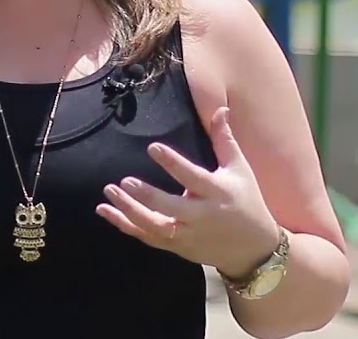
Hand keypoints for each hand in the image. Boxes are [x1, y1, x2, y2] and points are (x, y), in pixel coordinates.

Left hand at [96, 106, 280, 277]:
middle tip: (124, 180)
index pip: (193, 177)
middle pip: (171, 208)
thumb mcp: (239, 169)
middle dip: (147, 196)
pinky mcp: (177, 246)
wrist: (253, 248)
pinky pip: (147, 237)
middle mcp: (202, 216)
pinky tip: (104, 210)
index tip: (152, 147)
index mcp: (218, 192)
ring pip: (155, 226)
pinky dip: (125, 226)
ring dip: (129, 211)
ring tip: (108, 192)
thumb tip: (220, 108)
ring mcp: (188, 234)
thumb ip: (224, 140)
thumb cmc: (245, 200)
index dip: (173, 163)